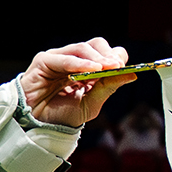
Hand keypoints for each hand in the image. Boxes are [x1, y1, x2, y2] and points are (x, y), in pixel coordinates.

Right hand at [20, 39, 134, 127]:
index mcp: (87, 68)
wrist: (38, 126)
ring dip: (97, 58)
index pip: (106, 53)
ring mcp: (59, 58)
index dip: (116, 57)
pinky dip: (79, 63)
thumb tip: (132, 75)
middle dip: (108, 54)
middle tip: (118, 66)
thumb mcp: (91, 104)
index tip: (125, 67)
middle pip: (96, 44)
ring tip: (108, 67)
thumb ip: (108, 88)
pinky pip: (63, 59)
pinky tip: (92, 69)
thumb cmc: (62, 115)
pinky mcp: (44, 61)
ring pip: (81, 48)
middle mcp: (74, 60)